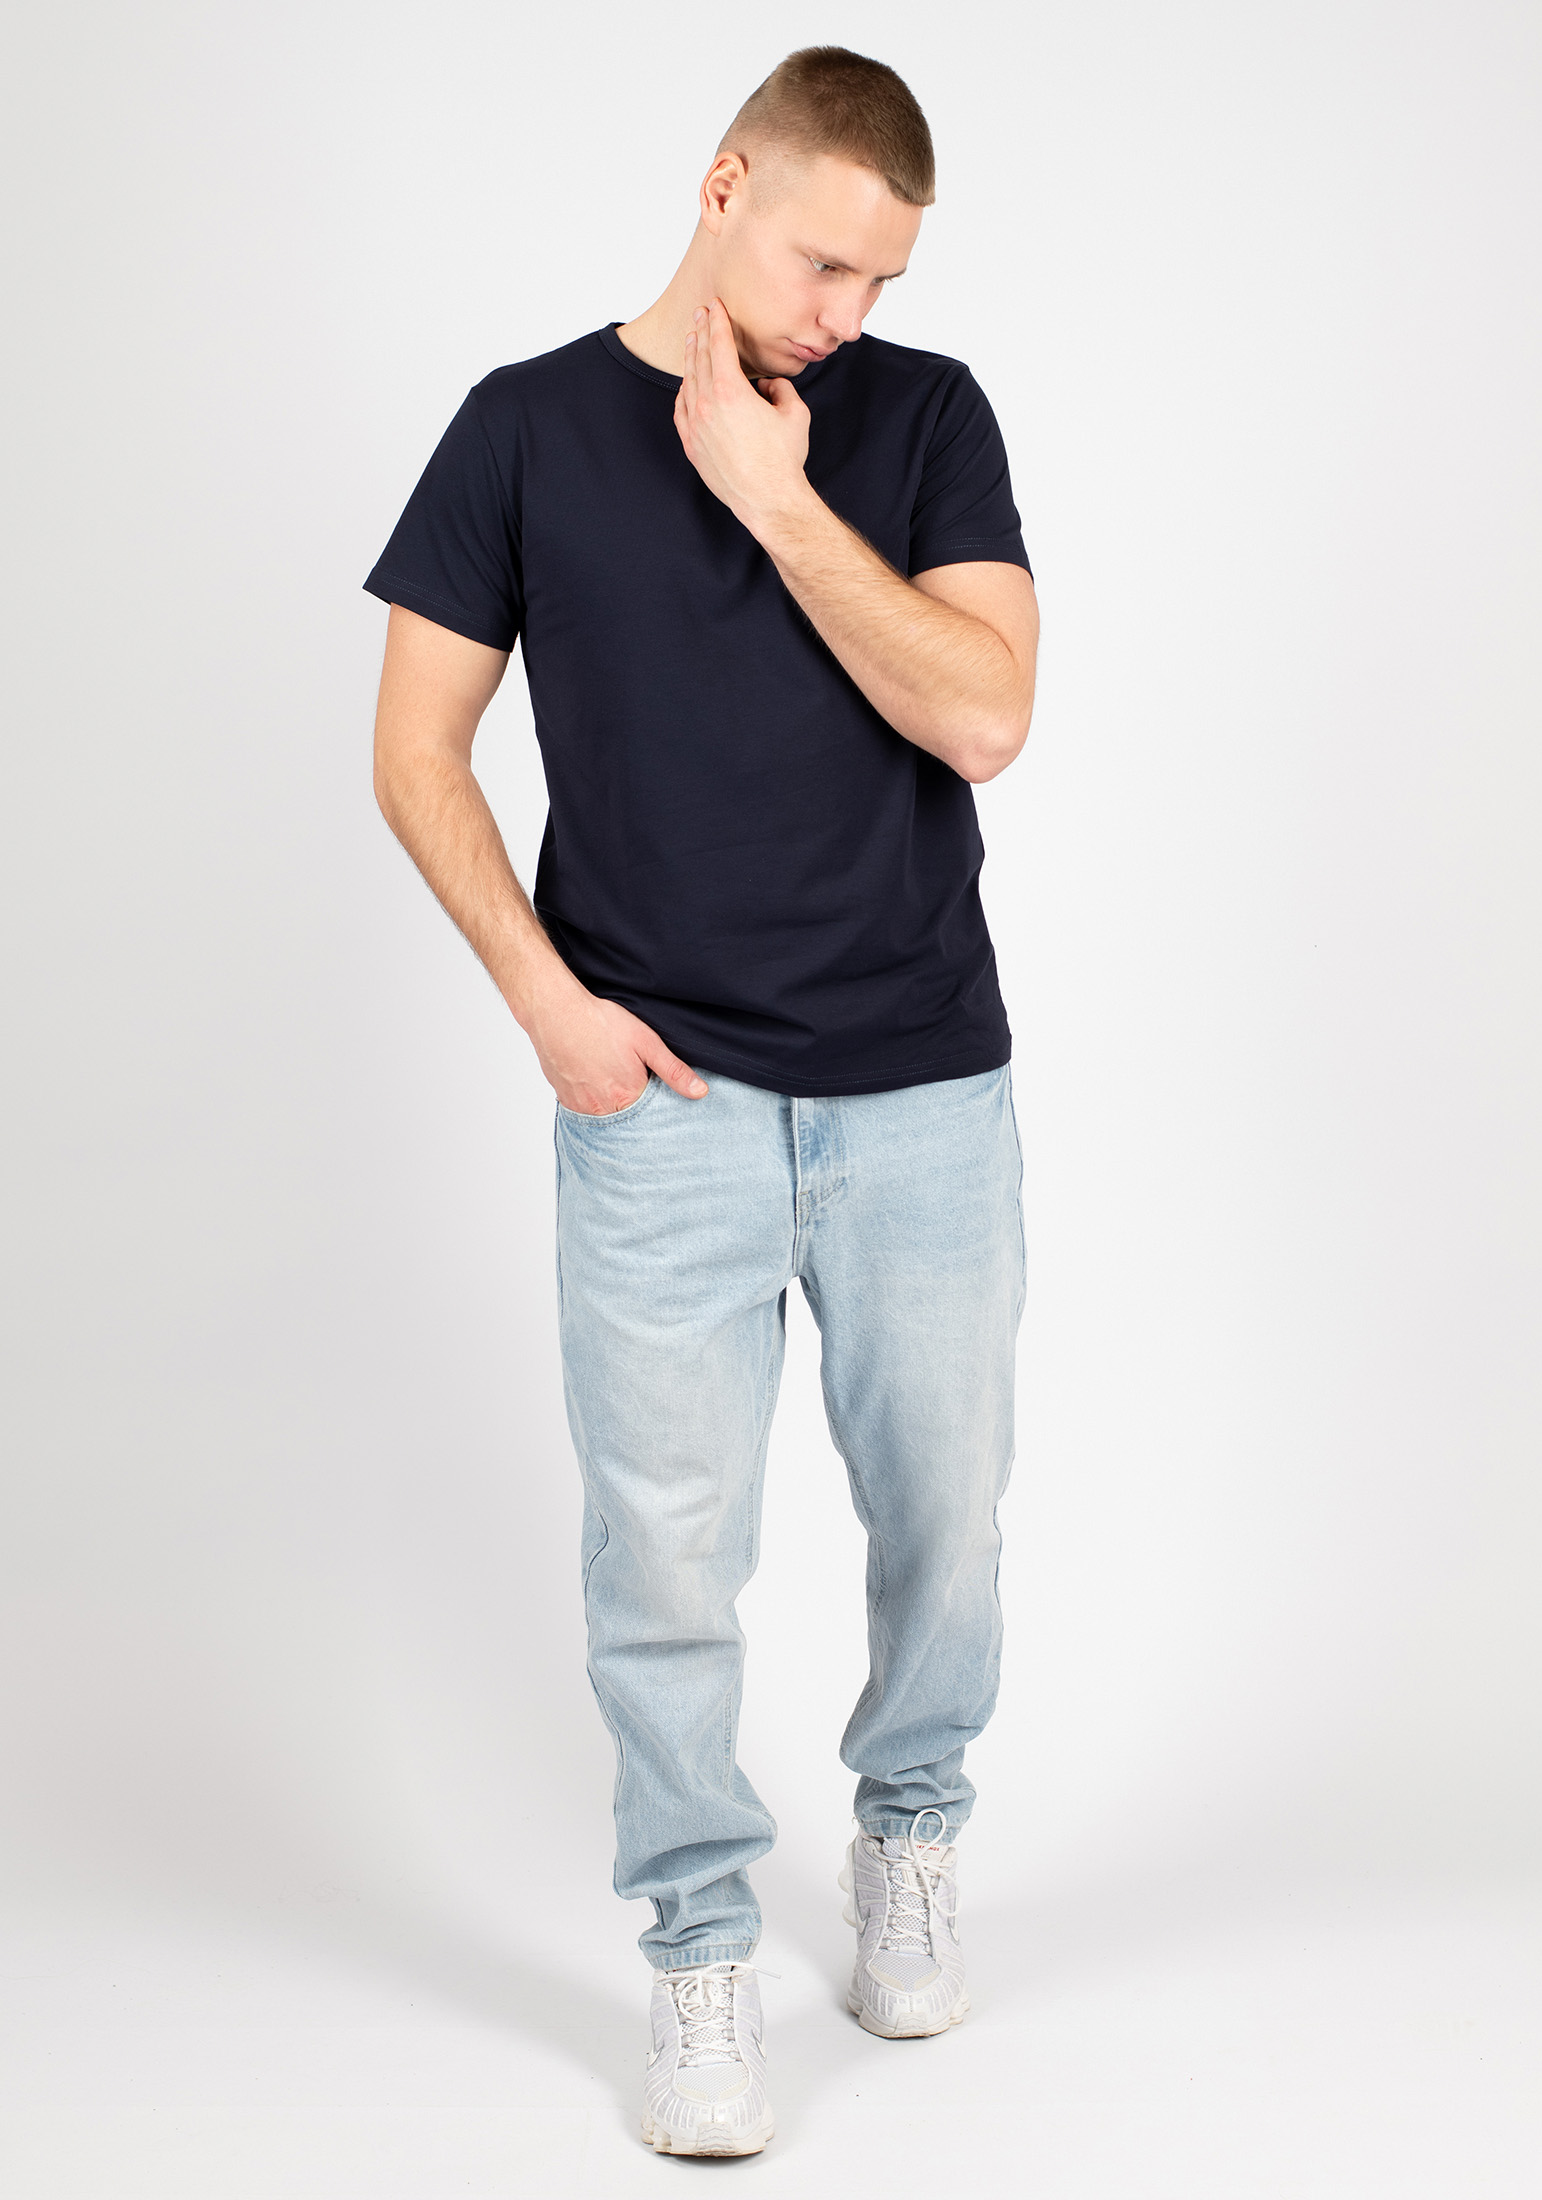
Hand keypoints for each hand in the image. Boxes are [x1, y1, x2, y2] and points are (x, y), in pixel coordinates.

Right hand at [525, 976, 706, 1115]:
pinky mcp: (565, 1101)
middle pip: (628, 1119)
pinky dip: (594, 1102)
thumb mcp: (646, 1042)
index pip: (651, 1117)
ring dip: (613, 1106)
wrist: (556, 1012)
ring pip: (606, 1117)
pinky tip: (595, 1080)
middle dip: (635, 1107)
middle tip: (629, 1078)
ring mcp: (581, 1108)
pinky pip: (585, 1112)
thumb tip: (700, 1092)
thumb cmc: (600, 1022)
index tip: (653, 1089)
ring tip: (613, 1077)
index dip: (655, 1104)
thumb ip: (674, 1070)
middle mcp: (603, 1109)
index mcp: (627, 1097)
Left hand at [674, 298, 813, 531]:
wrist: (767, 499)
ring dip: (691, 358)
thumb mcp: (795, 412)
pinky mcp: (691, 445)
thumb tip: (767, 385)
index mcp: (731, 391)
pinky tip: (687, 382)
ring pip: (688, 381)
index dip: (717, 321)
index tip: (714, 305)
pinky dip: (684, 390)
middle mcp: (707, 404)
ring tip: (693, 342)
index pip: (719, 344)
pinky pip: (682, 409)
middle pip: (700, 357)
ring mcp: (695, 426)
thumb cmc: (783, 459)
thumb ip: (780, 388)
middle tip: (700, 314)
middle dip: (701, 332)